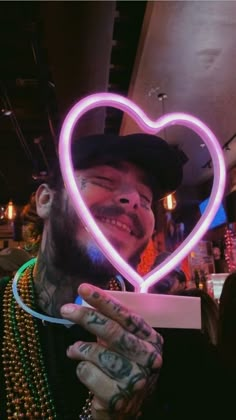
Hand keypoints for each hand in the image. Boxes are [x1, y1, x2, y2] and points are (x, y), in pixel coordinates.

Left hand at [61, 284, 162, 419]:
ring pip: (97, 353)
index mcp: (152, 340)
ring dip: (79, 349)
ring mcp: (136, 380)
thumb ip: (113, 325)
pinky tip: (85, 371)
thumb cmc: (123, 368)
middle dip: (86, 317)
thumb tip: (85, 300)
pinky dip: (80, 369)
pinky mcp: (118, 398)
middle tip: (65, 309)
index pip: (126, 315)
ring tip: (73, 350)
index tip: (83, 289)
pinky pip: (88, 373)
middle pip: (112, 332)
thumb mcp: (125, 345)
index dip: (103, 301)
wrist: (126, 409)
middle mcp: (149, 359)